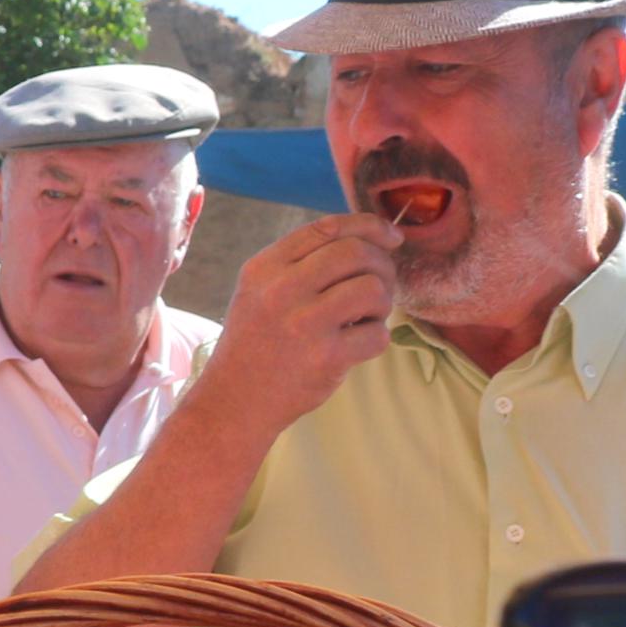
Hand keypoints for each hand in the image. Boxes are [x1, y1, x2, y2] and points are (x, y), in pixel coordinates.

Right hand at [196, 214, 397, 442]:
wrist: (234, 400)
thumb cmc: (256, 342)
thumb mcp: (259, 291)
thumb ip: (302, 262)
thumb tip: (370, 238)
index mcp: (265, 268)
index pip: (327, 228)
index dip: (369, 226)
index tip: (391, 237)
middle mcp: (281, 290)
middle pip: (356, 253)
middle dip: (382, 265)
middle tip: (380, 285)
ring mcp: (304, 324)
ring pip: (373, 289)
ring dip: (381, 303)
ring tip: (365, 318)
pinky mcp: (326, 357)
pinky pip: (377, 334)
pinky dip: (376, 339)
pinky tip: (356, 346)